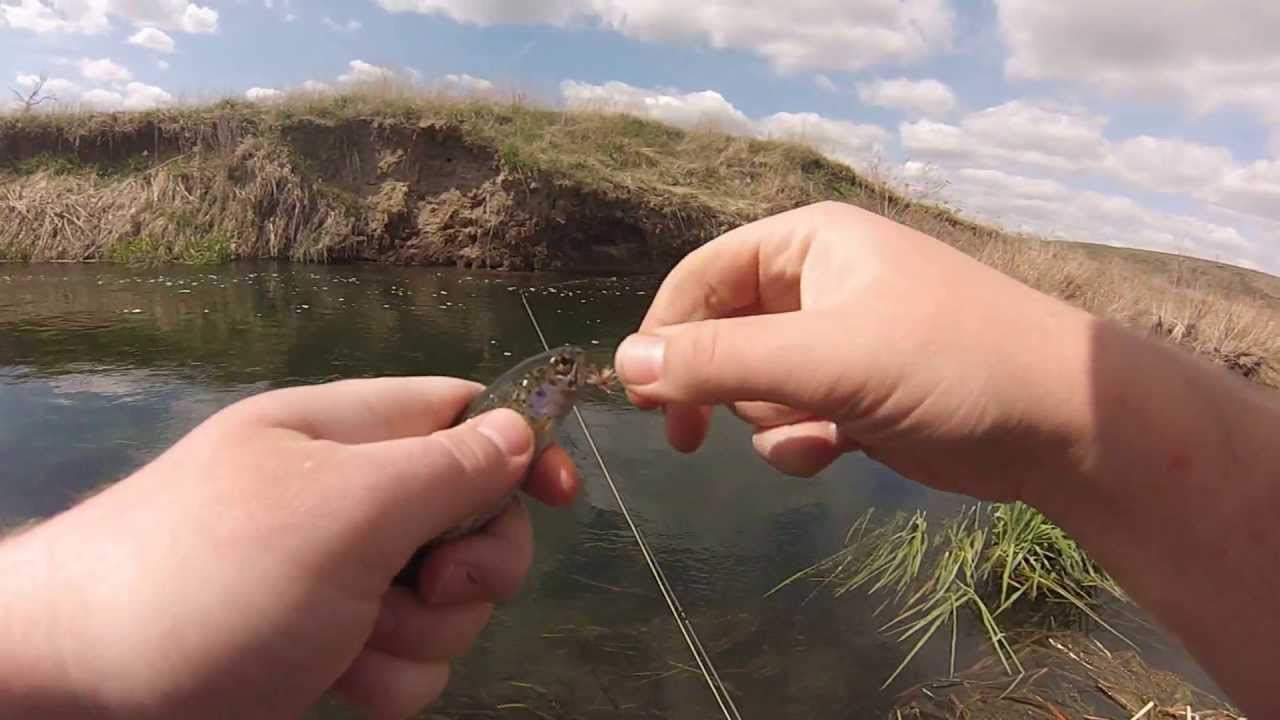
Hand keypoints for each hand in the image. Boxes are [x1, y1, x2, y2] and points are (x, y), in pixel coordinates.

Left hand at [0, 377, 580, 719]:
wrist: (83, 692)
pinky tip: (339, 683)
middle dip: (470, 564)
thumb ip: (444, 470)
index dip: (525, 446)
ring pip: (449, 601)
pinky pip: (409, 657)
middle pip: (475, 518)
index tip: (563, 499)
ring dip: (422, 633)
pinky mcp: (330, 645)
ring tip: (350, 642)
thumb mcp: (342, 510)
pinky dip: (388, 676)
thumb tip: (520, 432)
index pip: (467, 413)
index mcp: (351, 434)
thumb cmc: (214, 578)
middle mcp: (353, 499)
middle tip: (424, 581)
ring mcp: (342, 576)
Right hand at [614, 200, 1094, 500]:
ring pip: (755, 387)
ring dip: (769, 418)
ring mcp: (840, 346)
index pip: (703, 277)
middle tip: (688, 438)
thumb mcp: (825, 358)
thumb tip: (623, 363)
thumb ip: (720, 361)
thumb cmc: (947, 362)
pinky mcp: (859, 399)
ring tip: (816, 428)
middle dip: (718, 386)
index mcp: (809, 245)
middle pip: (723, 335)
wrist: (1063, 424)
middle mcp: (819, 287)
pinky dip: (800, 442)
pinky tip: (835, 452)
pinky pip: (792, 421)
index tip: (639, 396)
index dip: (665, 333)